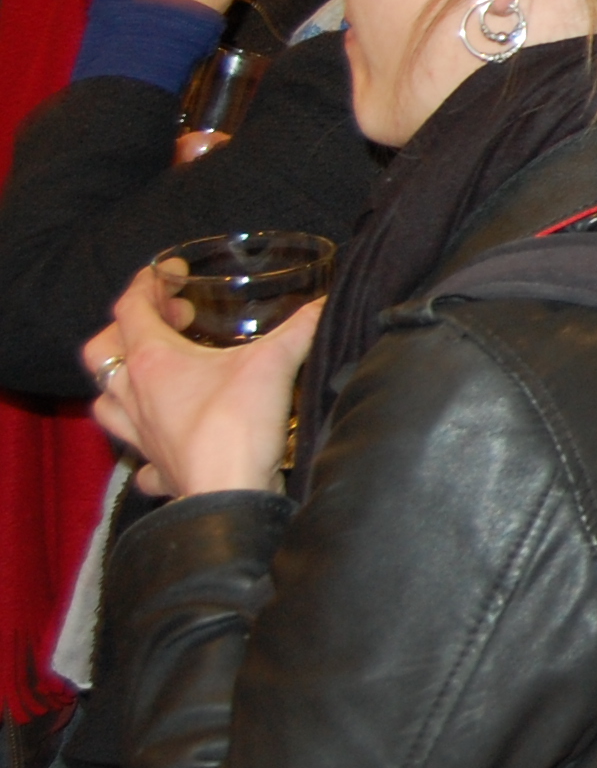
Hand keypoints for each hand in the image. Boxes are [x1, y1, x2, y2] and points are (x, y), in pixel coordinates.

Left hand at [86, 266, 320, 497]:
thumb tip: (325, 303)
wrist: (230, 496)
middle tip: (168, 322)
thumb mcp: (276, 363)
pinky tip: (163, 437)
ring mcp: (139, 434)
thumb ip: (301, 327)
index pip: (131, 308)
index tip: (170, 271)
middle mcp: (134, 395)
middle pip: (101, 351)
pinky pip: (135, 452)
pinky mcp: (156, 466)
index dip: (146, 282)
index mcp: (153, 362)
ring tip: (150, 373)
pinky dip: (142, 441)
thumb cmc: (238, 427)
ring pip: (105, 401)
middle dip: (125, 328)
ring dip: (120, 381)